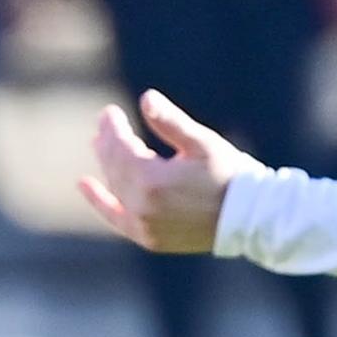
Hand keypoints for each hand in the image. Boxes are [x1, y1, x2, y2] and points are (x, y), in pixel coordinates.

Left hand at [79, 91, 258, 254]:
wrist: (251, 218)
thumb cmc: (232, 176)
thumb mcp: (203, 144)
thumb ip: (171, 122)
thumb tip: (146, 98)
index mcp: (152, 181)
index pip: (121, 150)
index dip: (113, 129)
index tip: (108, 113)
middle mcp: (141, 206)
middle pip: (115, 168)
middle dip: (107, 144)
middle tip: (103, 126)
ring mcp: (143, 225)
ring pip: (116, 189)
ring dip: (106, 166)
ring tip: (98, 146)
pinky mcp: (148, 238)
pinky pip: (115, 218)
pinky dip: (100, 201)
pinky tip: (85, 184)